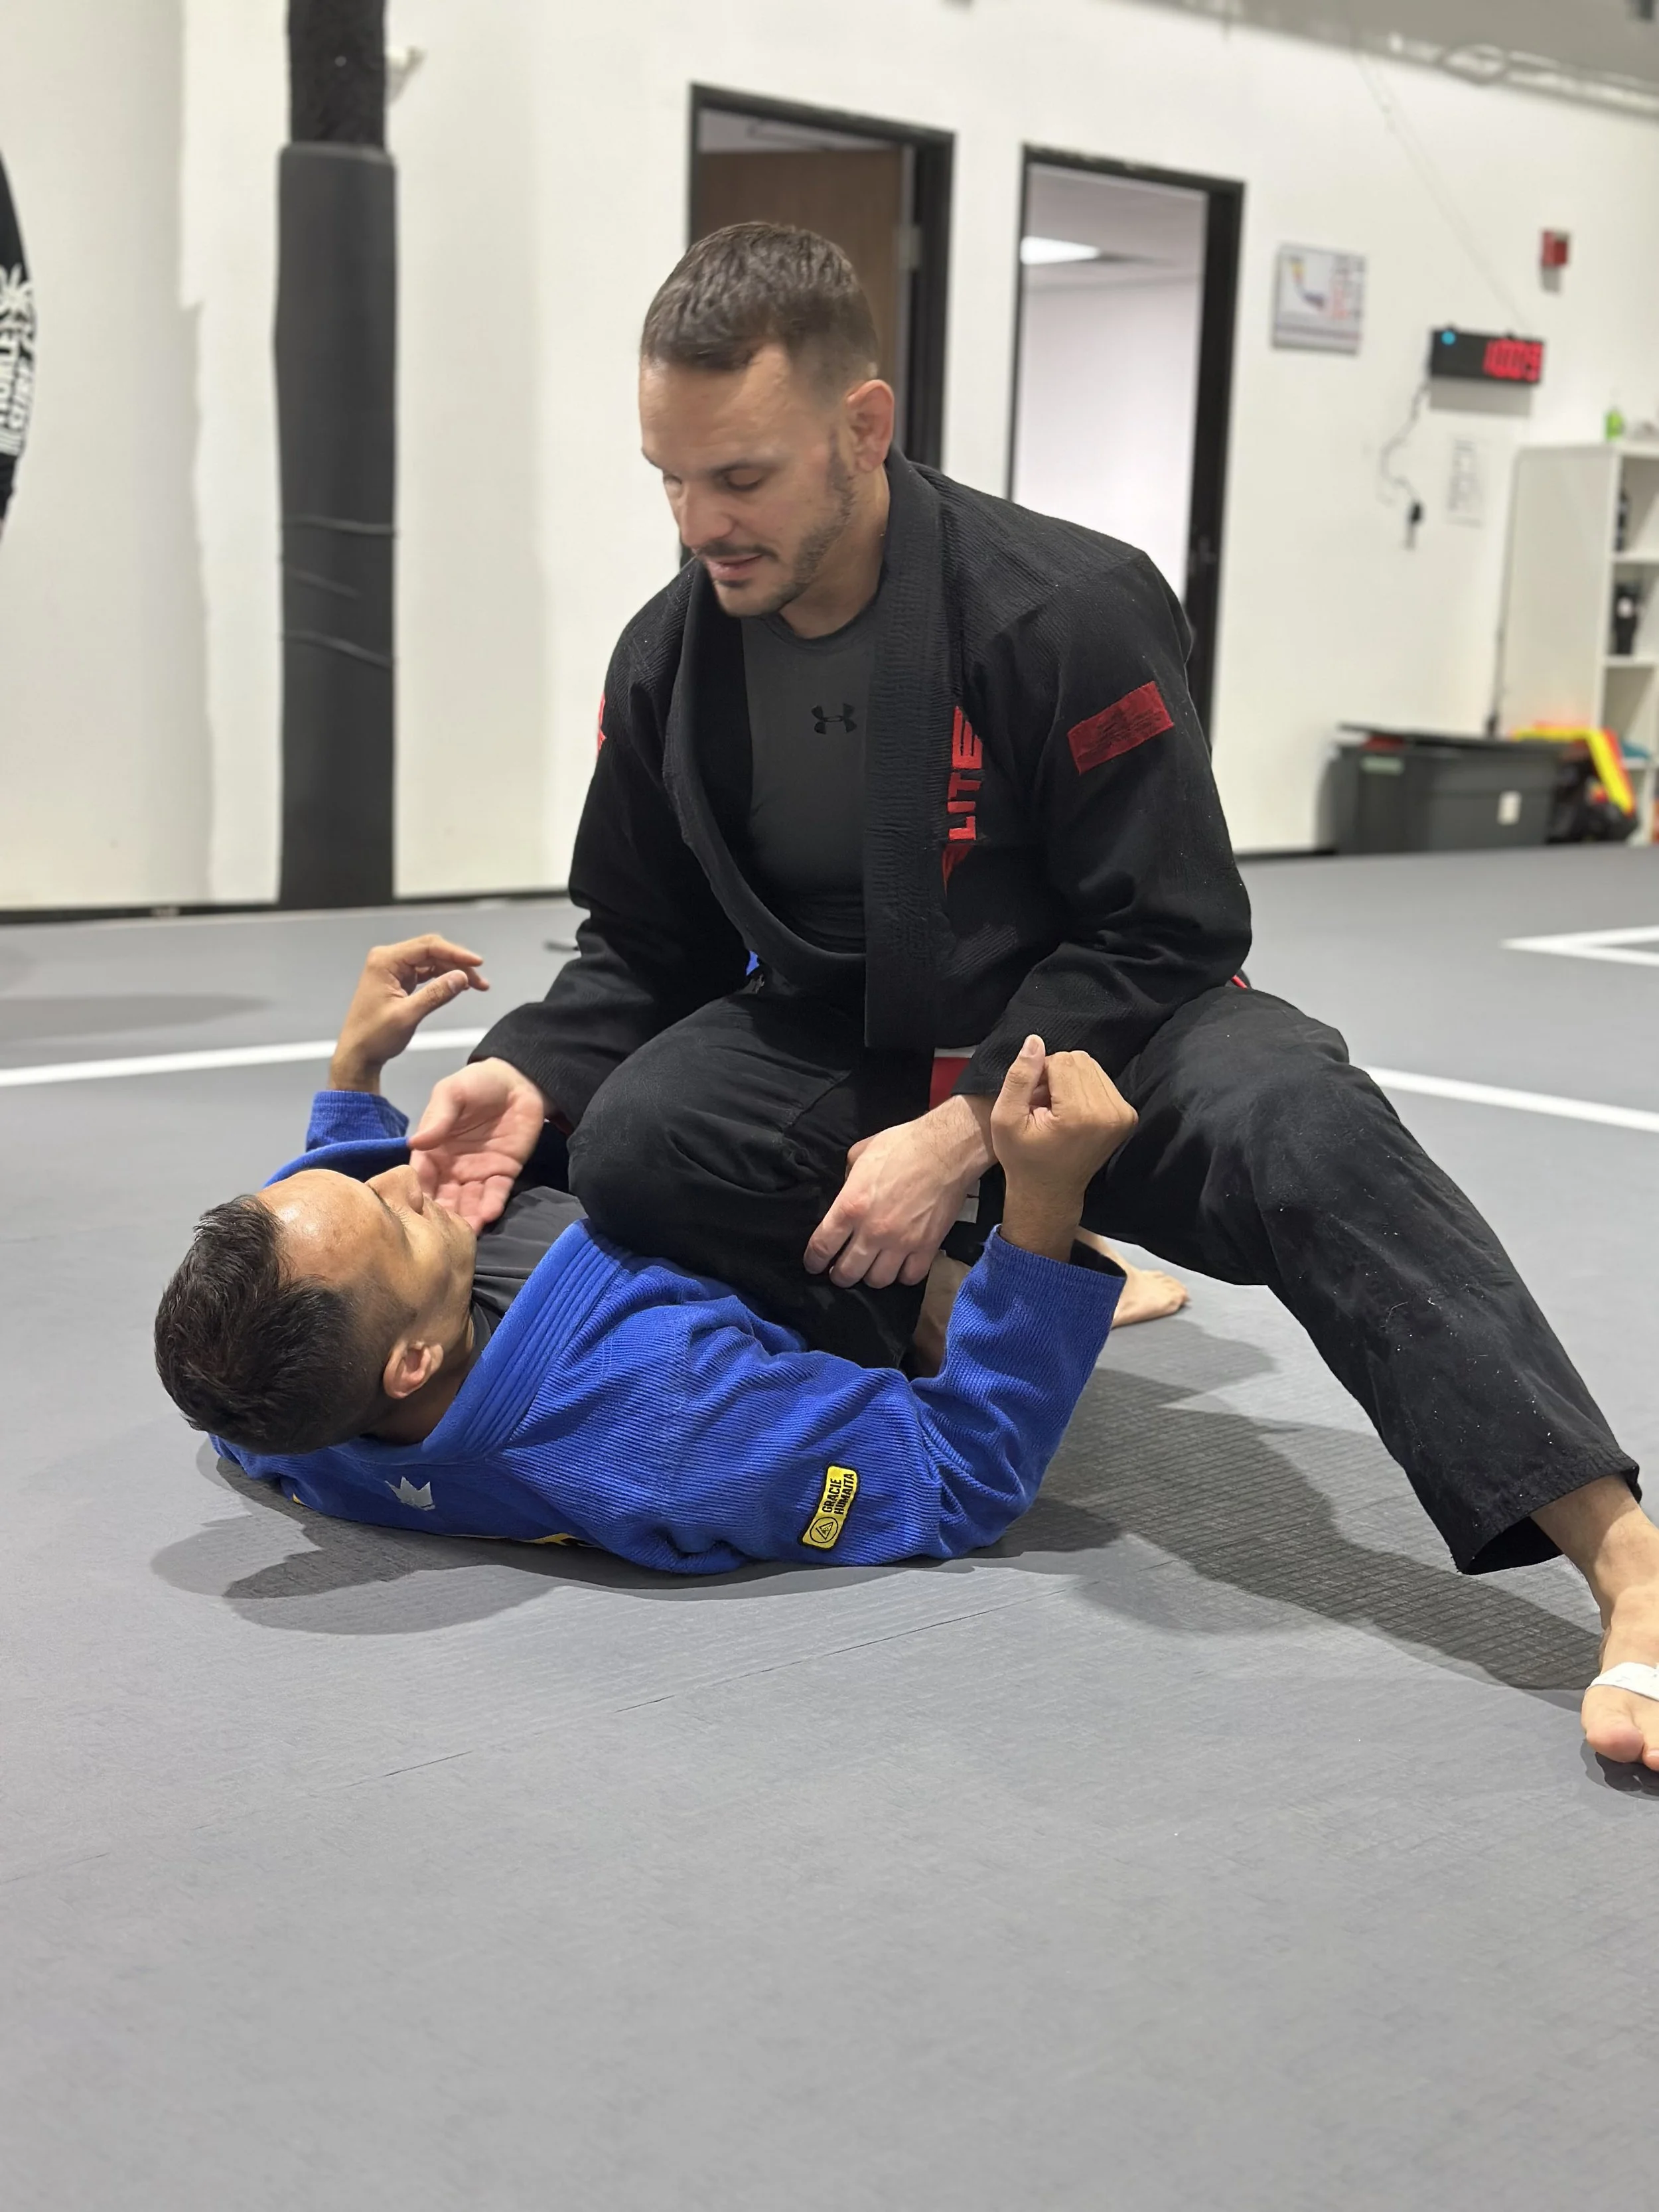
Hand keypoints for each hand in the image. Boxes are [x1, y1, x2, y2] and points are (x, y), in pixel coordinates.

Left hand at [329, 934, 488, 1091]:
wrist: (358, 1054)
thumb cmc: (373, 1036)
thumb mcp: (408, 1015)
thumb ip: (436, 994)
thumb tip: (461, 978)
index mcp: (385, 961)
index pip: (427, 947)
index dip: (456, 953)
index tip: (477, 963)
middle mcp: (388, 960)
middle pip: (431, 951)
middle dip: (457, 963)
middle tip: (479, 980)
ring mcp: (393, 970)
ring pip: (431, 961)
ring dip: (453, 971)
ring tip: (475, 985)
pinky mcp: (399, 981)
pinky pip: (426, 972)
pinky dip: (443, 978)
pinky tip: (457, 986)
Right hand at [408, 1057, 547, 1229]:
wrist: (519, 1081)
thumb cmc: (477, 1084)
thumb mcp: (451, 1093)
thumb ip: (437, 1118)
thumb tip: (415, 1143)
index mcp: (433, 1150)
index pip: (421, 1177)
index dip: (416, 1195)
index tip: (411, 1214)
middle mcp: (452, 1168)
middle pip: (443, 1197)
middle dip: (441, 1216)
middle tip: (438, 1236)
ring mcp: (478, 1173)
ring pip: (469, 1202)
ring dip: (466, 1218)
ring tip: (464, 1233)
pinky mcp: (504, 1174)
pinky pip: (496, 1193)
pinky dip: (491, 1205)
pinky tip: (487, 1216)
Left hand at [804, 1099, 988, 1290]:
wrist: (946, 1150)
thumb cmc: (902, 1145)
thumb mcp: (860, 1154)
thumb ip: (848, 1179)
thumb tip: (846, 1193)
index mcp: (850, 1206)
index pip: (822, 1246)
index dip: (813, 1260)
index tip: (814, 1264)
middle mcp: (872, 1231)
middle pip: (847, 1273)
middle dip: (839, 1275)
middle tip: (841, 1271)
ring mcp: (901, 1243)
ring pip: (878, 1281)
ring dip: (871, 1276)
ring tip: (871, 1268)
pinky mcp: (927, 1247)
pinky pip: (910, 1277)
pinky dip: (903, 1275)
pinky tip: (900, 1266)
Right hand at [991, 1036, 1136, 1260]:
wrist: (1049, 1191)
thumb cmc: (1022, 1157)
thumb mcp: (1006, 1118)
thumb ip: (1020, 1077)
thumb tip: (1035, 1041)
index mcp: (1080, 1115)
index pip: (1061, 1061)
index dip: (1039, 1074)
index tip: (1032, 1101)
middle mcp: (1109, 1113)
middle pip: (1079, 1060)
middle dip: (1056, 1074)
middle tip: (1043, 1104)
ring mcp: (1123, 1115)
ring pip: (1092, 1066)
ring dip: (1070, 1080)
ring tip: (1056, 1108)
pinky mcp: (1128, 1116)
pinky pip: (1103, 1080)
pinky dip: (1084, 1088)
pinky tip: (1071, 1111)